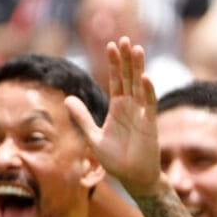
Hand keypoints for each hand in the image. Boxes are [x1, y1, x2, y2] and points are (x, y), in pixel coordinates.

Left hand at [67, 37, 160, 196]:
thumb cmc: (115, 160)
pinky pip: (149, 104)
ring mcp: (141, 114)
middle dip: (126, 59)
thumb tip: (67, 98)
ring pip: (140, 85)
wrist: (133, 177)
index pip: (116, 80)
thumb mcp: (92, 136)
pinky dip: (147, 91)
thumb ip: (81, 117)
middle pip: (128, 77)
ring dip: (138, 68)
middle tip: (125, 39)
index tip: (110, 45)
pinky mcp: (149, 124)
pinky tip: (144, 77)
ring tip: (136, 49)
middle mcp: (131, 107)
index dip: (114, 63)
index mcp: (118, 108)